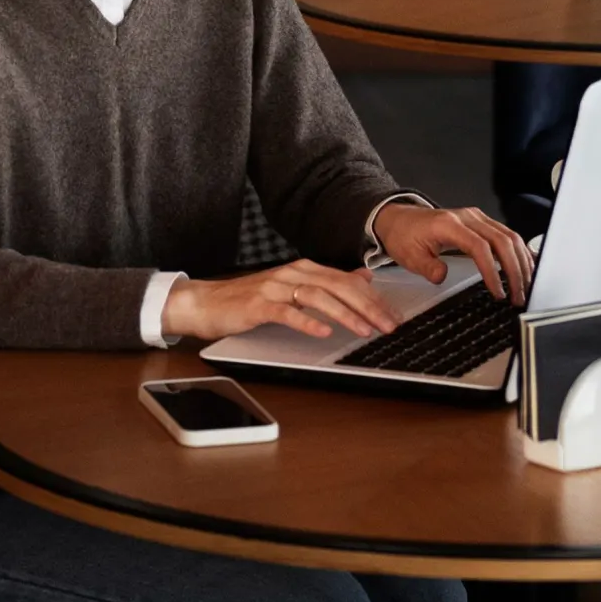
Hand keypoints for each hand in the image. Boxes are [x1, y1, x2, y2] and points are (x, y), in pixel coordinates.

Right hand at [162, 259, 401, 341]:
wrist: (206, 302)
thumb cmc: (251, 299)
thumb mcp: (294, 287)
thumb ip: (327, 282)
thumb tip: (362, 277)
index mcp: (305, 269)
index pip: (347, 281)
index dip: (373, 298)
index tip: (393, 314)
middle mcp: (293, 273)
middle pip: (338, 286)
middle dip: (367, 306)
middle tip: (388, 324)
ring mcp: (275, 288)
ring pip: (317, 297)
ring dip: (344, 314)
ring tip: (364, 330)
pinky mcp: (258, 305)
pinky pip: (287, 312)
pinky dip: (307, 321)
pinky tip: (323, 332)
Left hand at [372, 204, 533, 305]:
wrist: (400, 219)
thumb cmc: (405, 236)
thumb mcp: (409, 256)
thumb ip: (427, 266)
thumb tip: (442, 276)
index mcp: (449, 224)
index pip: (480, 246)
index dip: (492, 270)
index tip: (497, 292)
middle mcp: (468, 217)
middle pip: (502, 240)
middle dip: (514, 270)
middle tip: (518, 295)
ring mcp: (477, 217)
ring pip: (509, 236)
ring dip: (520, 262)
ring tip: (525, 286)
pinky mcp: (481, 222)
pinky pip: (506, 234)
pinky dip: (518, 252)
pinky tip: (524, 267)